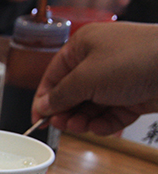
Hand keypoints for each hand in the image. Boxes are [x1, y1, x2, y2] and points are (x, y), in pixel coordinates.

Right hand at [31, 22, 157, 135]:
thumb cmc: (134, 60)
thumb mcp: (85, 78)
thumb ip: (61, 95)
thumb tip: (44, 106)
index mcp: (83, 46)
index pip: (54, 75)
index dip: (45, 98)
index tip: (38, 118)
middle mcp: (100, 60)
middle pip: (73, 92)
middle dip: (66, 111)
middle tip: (61, 125)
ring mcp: (119, 78)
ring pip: (92, 105)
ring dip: (84, 119)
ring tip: (80, 127)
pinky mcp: (135, 95)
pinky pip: (112, 113)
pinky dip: (105, 123)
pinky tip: (101, 127)